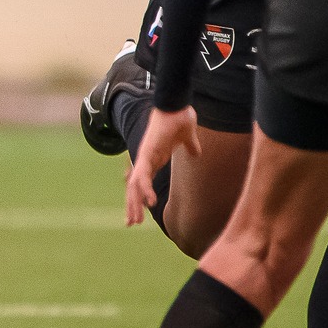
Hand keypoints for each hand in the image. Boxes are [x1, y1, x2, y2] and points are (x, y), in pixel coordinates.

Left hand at [126, 104, 197, 225]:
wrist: (176, 104)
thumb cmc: (180, 117)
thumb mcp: (187, 138)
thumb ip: (190, 147)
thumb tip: (196, 153)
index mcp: (153, 158)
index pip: (142, 182)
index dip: (139, 197)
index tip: (138, 212)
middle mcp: (146, 159)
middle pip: (134, 187)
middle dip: (132, 206)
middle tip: (130, 223)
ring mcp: (145, 156)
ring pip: (134, 185)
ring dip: (134, 203)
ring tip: (135, 220)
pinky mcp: (148, 152)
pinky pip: (143, 174)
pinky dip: (144, 189)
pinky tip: (149, 202)